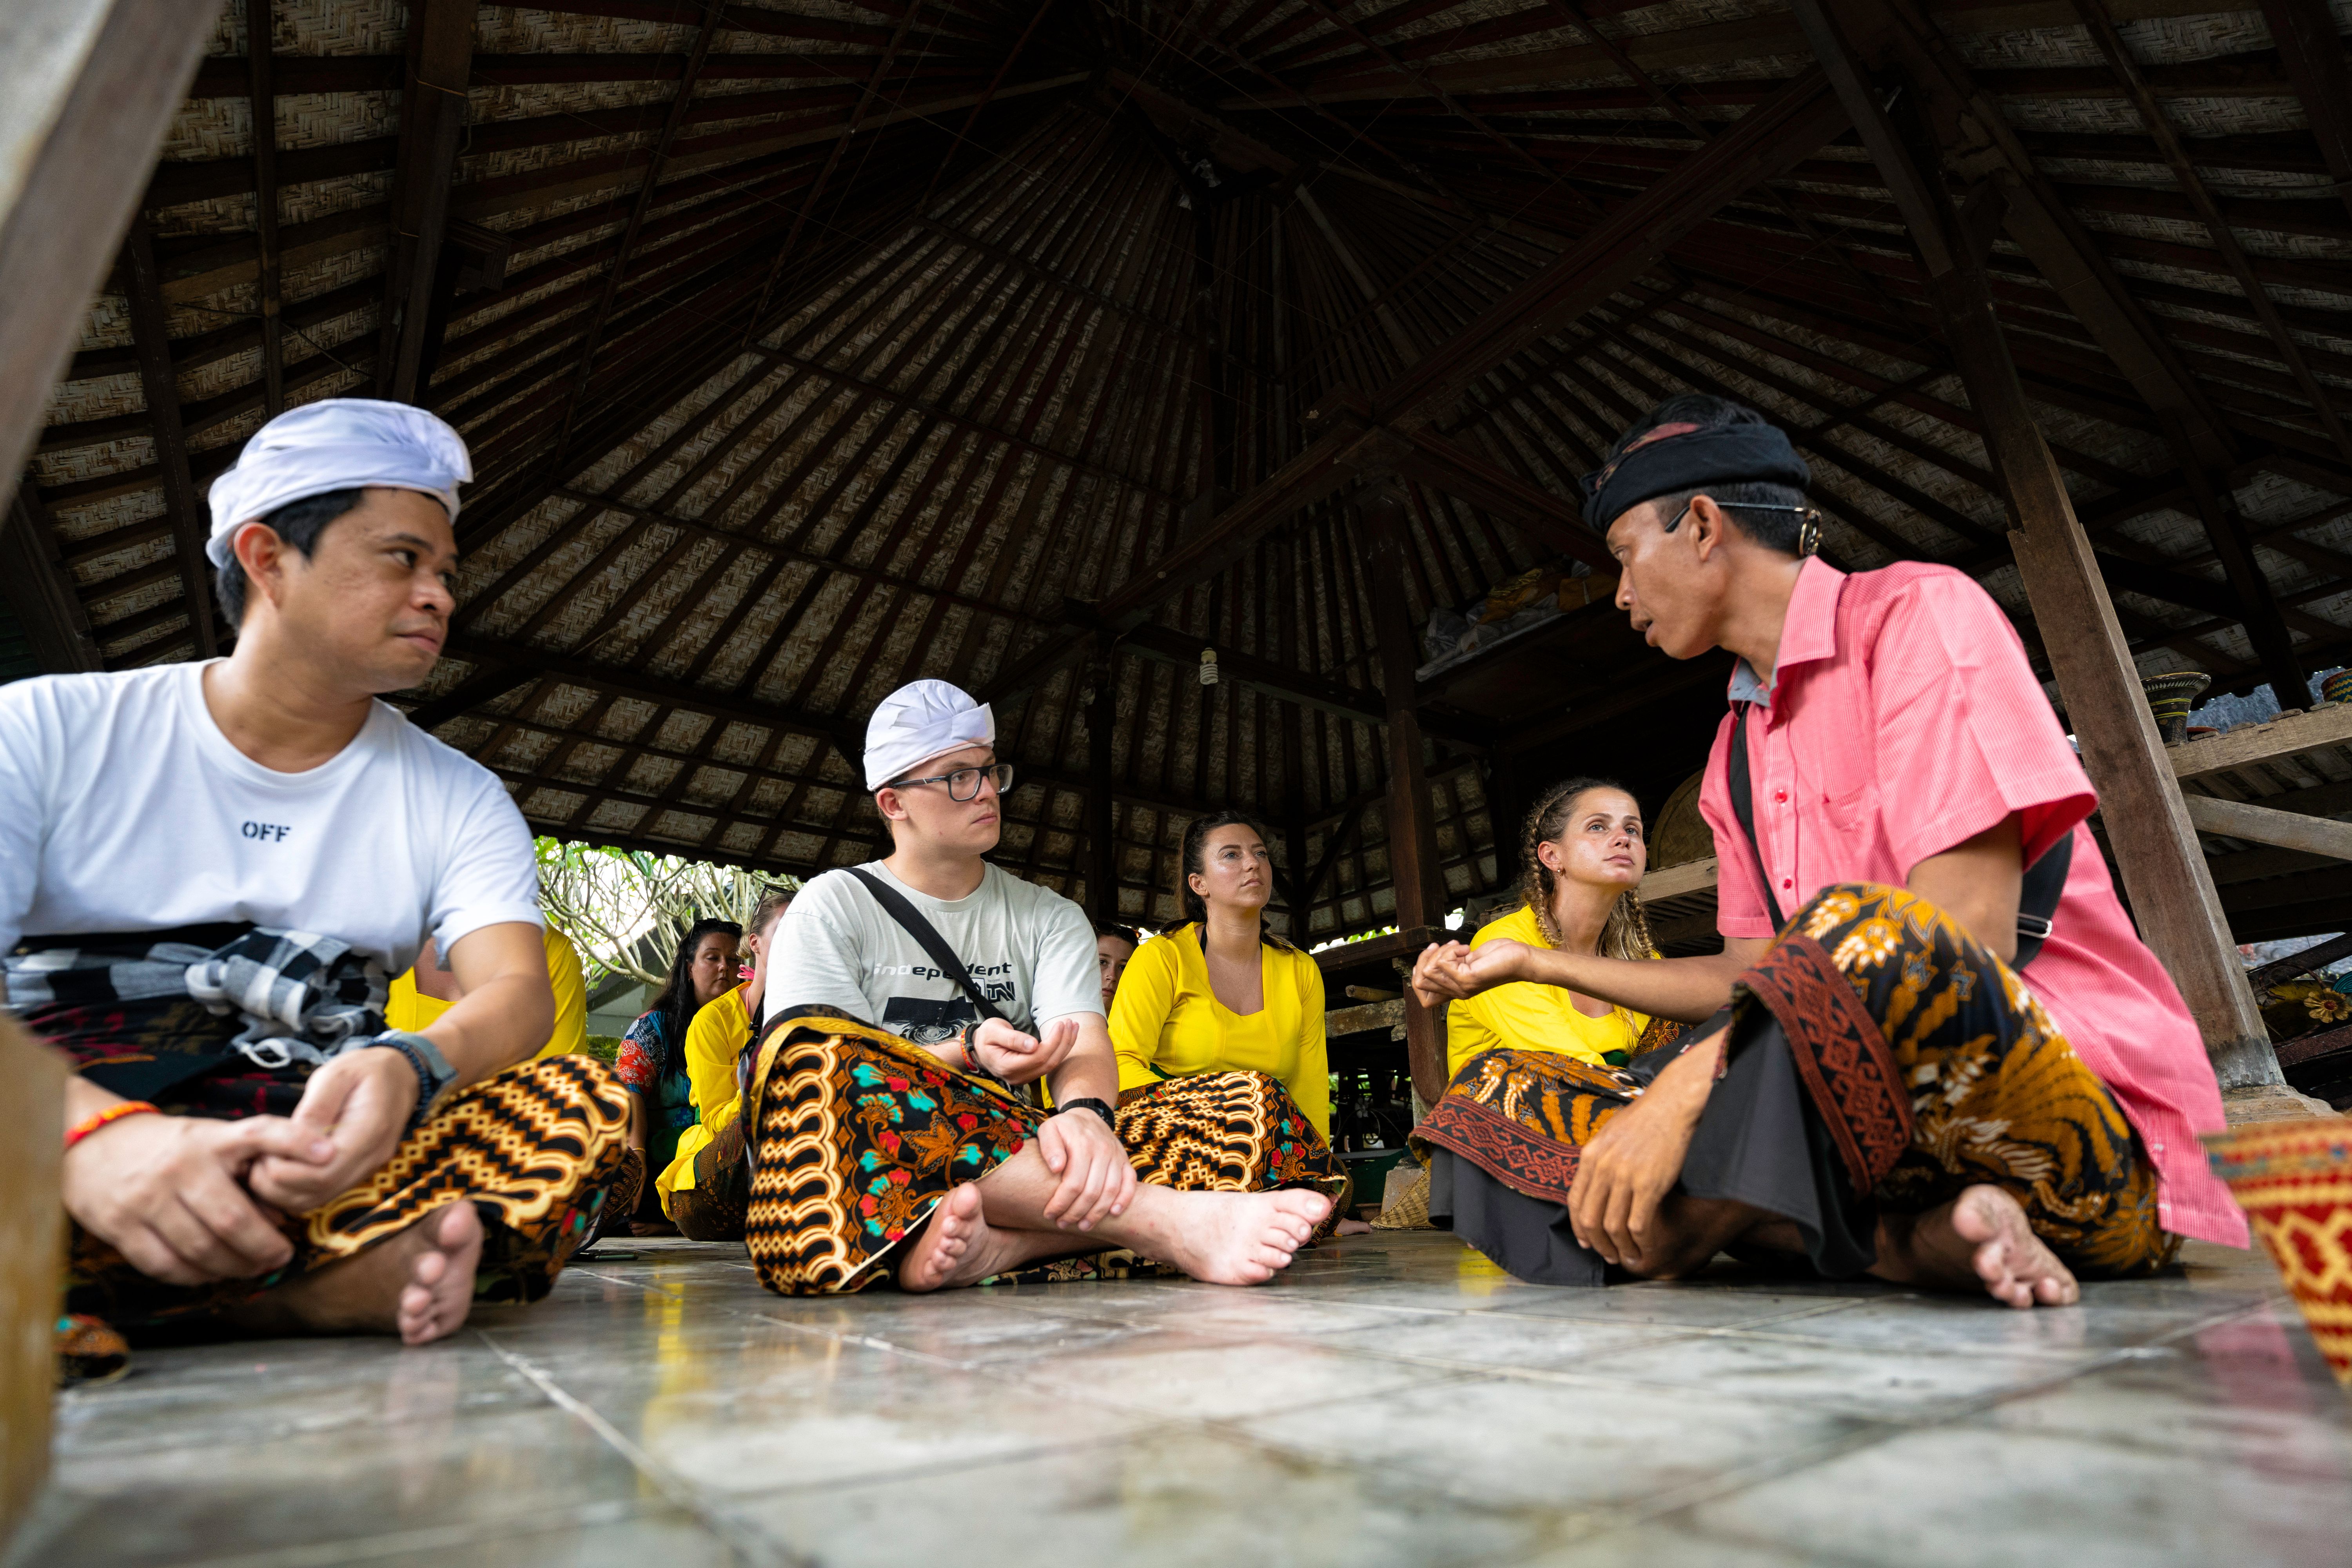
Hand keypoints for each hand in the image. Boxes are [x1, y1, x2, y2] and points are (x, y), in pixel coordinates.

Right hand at [63, 1111, 329, 1284]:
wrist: (92, 1145)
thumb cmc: (172, 1148)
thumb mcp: (211, 1138)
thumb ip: (247, 1164)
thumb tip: (282, 1210)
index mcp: (210, 1140)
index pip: (258, 1133)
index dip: (295, 1142)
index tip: (329, 1154)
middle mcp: (180, 1168)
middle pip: (232, 1219)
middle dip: (264, 1246)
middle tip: (281, 1256)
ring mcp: (147, 1199)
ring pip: (201, 1249)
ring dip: (234, 1267)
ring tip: (251, 1268)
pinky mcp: (120, 1227)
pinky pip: (166, 1265)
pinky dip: (195, 1276)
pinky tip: (211, 1273)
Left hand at [247, 1047, 419, 1212]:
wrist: (400, 1074)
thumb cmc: (365, 1069)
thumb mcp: (337, 1074)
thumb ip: (315, 1108)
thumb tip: (292, 1140)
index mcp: (369, 1132)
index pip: (323, 1173)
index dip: (286, 1170)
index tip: (265, 1148)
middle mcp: (371, 1159)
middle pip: (318, 1192)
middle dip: (278, 1183)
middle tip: (259, 1156)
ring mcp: (366, 1169)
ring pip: (317, 1200)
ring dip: (283, 1190)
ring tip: (267, 1160)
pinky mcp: (357, 1173)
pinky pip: (322, 1193)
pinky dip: (295, 1189)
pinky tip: (283, 1165)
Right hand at [969, 1016, 1077, 1085]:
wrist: (979, 1049)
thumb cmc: (986, 1037)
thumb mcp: (994, 1032)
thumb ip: (1012, 1039)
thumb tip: (1033, 1045)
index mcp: (1006, 1066)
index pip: (1038, 1056)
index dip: (1053, 1041)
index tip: (1061, 1024)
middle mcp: (1017, 1077)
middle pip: (1048, 1062)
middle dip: (1063, 1042)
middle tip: (1071, 1022)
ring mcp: (1024, 1078)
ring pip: (1051, 1065)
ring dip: (1065, 1046)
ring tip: (1074, 1027)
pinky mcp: (1030, 1074)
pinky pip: (1049, 1064)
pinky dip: (1060, 1050)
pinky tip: (1067, 1037)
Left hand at [1036, 1107, 1136, 1231]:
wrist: (1087, 1115)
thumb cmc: (1064, 1128)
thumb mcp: (1049, 1129)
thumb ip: (1049, 1147)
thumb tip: (1056, 1168)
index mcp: (1083, 1145)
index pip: (1073, 1183)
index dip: (1061, 1203)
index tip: (1049, 1214)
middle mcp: (1103, 1151)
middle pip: (1092, 1191)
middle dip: (1076, 1213)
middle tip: (1062, 1224)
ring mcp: (1117, 1156)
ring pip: (1111, 1191)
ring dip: (1097, 1213)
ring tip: (1083, 1226)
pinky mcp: (1125, 1161)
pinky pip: (1130, 1183)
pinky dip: (1124, 1200)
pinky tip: (1113, 1213)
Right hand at [1409, 939, 1525, 1006]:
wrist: (1518, 959)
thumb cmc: (1495, 957)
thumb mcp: (1465, 962)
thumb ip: (1448, 966)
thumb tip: (1427, 961)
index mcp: (1455, 991)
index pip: (1424, 1001)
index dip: (1418, 977)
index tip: (1431, 958)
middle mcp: (1457, 993)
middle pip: (1420, 982)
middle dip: (1425, 958)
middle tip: (1442, 947)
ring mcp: (1462, 988)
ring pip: (1428, 970)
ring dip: (1441, 951)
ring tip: (1459, 946)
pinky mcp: (1467, 979)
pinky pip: (1443, 963)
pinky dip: (1451, 949)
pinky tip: (1466, 948)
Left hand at [1567, 1031, 1722, 1268]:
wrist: (1674, 1103)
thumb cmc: (1647, 1116)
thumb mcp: (1612, 1132)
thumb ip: (1601, 1156)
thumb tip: (1596, 1179)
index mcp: (1590, 1154)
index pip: (1574, 1200)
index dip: (1578, 1227)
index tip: (1586, 1242)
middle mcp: (1602, 1167)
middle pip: (1590, 1219)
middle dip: (1598, 1244)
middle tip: (1609, 1256)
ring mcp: (1624, 1177)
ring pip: (1613, 1226)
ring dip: (1620, 1248)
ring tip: (1630, 1257)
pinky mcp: (1649, 1184)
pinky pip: (1639, 1224)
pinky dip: (1641, 1242)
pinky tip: (1647, 1248)